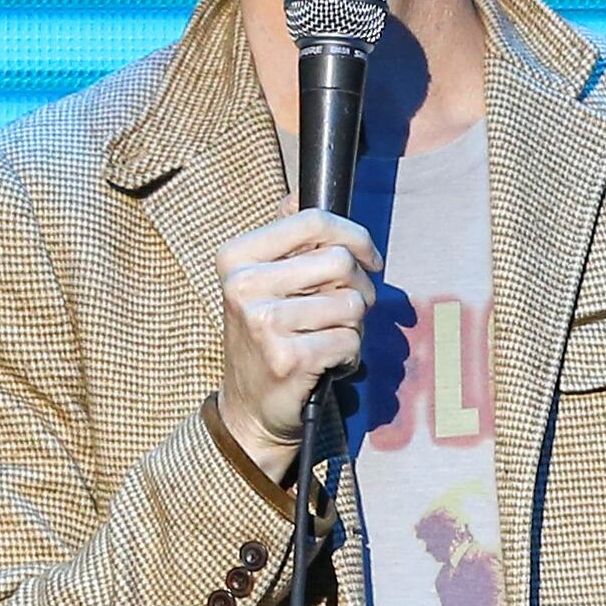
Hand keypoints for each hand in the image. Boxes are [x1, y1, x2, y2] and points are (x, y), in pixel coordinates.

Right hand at [214, 207, 380, 478]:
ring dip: (356, 326)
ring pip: (352, 304)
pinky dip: (350, 354)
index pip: (314, 220)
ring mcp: (264, 323)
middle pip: (340, 261)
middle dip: (360, 287)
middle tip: (349, 310)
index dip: (355, 235)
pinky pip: (350, 340)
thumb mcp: (261, 284)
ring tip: (332, 339)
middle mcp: (244, 286)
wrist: (249, 411)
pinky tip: (329, 363)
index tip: (370, 257)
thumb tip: (298, 194)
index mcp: (236, 258)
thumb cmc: (265, 339)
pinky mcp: (288, 358)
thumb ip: (283, 242)